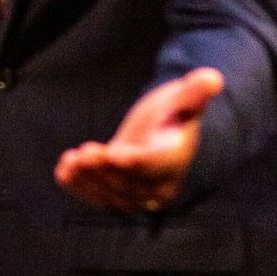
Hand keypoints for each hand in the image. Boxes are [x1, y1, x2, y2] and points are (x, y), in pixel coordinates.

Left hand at [53, 68, 225, 211]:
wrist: (163, 134)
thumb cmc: (174, 113)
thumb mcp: (185, 100)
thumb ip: (195, 92)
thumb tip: (213, 77)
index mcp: (174, 159)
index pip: (155, 165)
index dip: (135, 162)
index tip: (115, 154)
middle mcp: (159, 183)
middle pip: (129, 182)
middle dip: (105, 170)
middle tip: (84, 154)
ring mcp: (138, 194)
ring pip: (112, 193)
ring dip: (89, 180)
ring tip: (70, 162)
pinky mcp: (119, 194)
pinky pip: (99, 197)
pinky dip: (80, 188)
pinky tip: (63, 173)